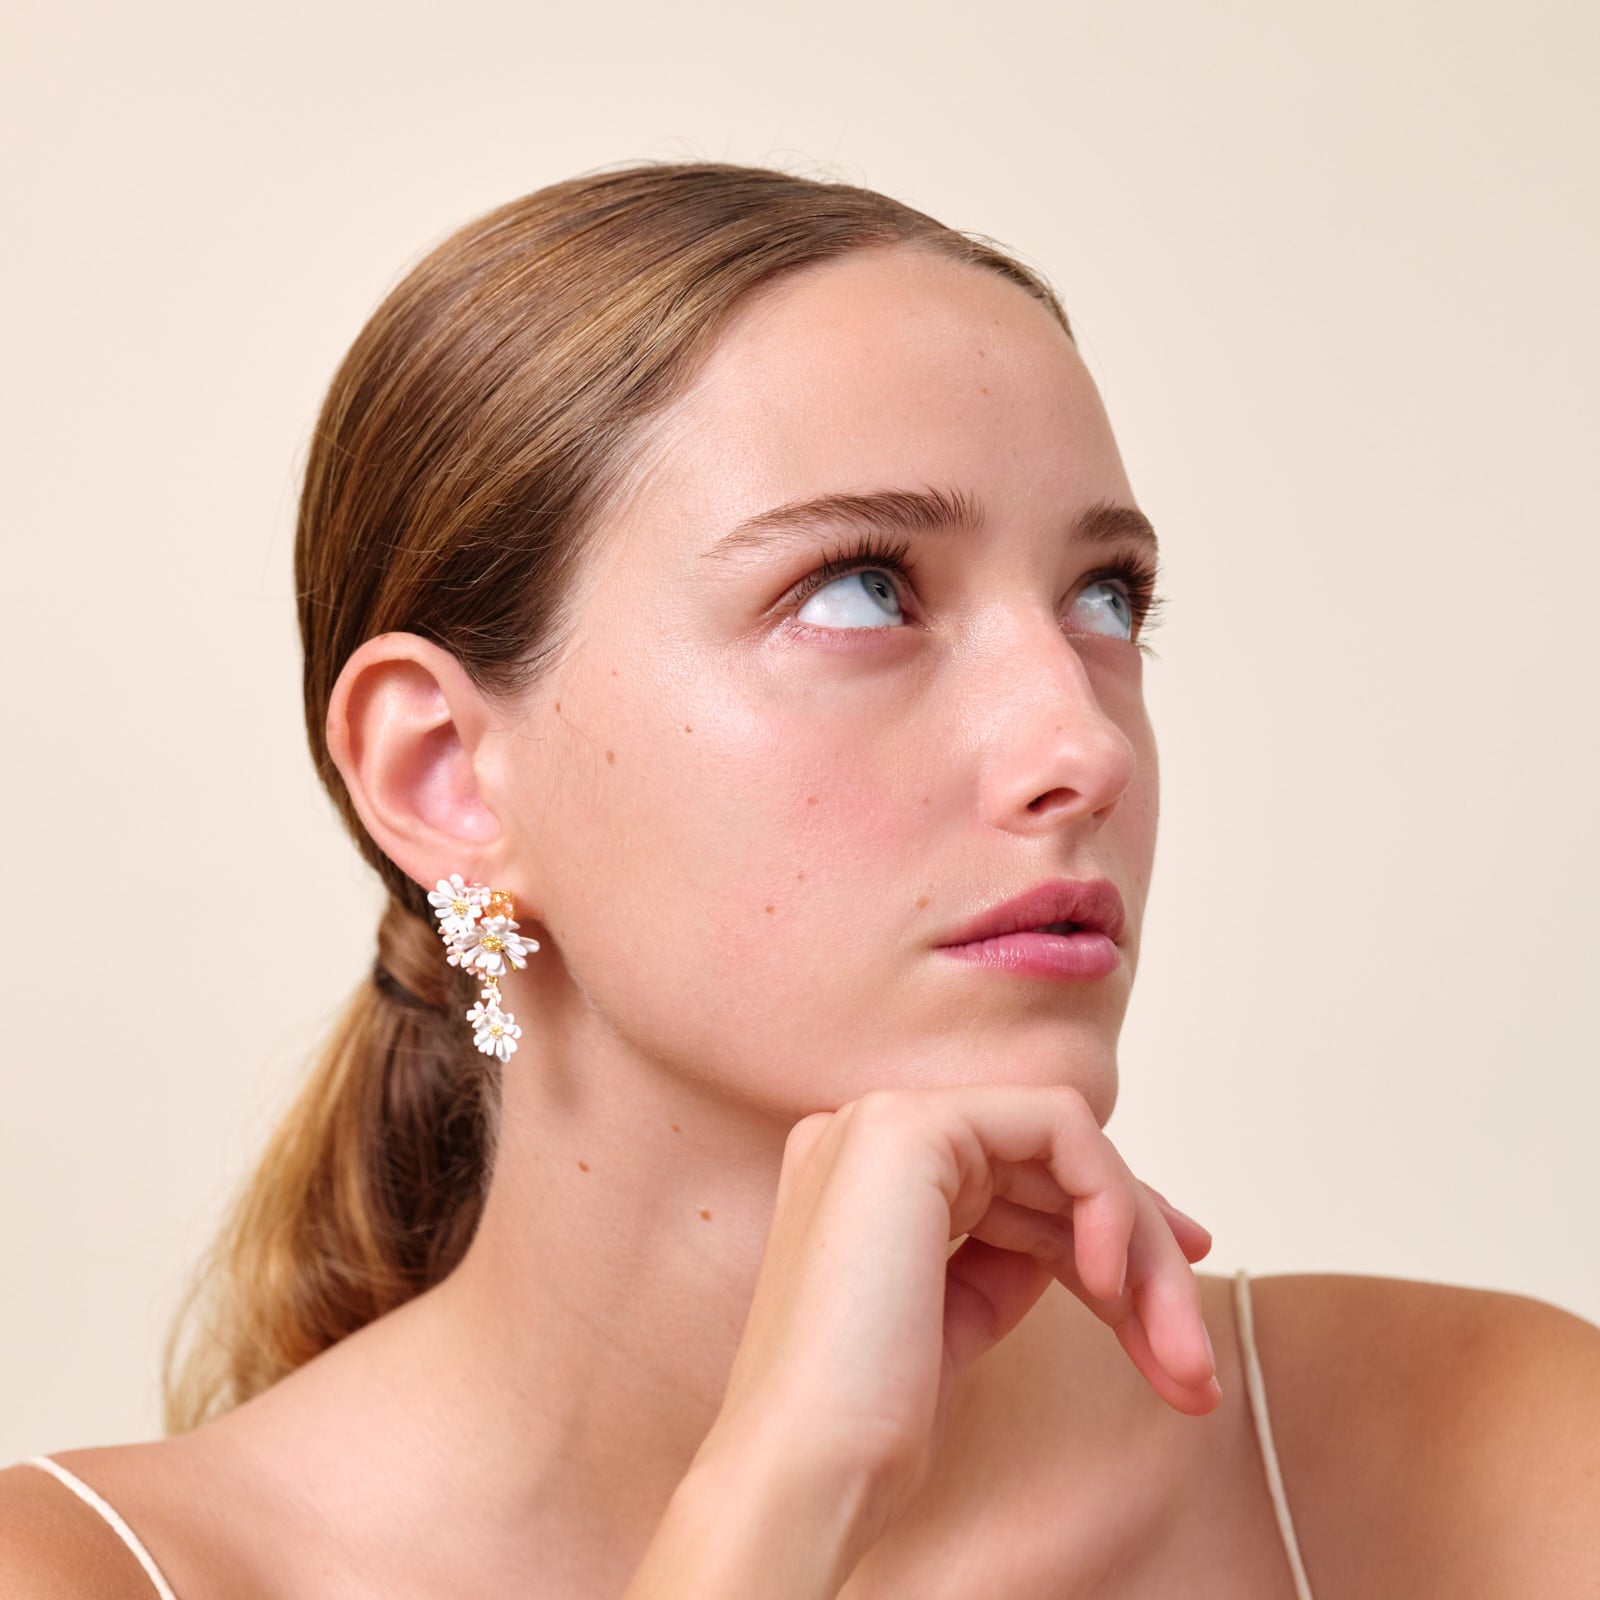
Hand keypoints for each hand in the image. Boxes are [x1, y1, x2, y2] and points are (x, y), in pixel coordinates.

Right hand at [703, 1084, 1217, 1544]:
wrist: (806, 1469)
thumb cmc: (870, 1422)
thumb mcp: (956, 1316)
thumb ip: (1006, 1254)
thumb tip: (1089, 1234)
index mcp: (862, 1172)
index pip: (1013, 1175)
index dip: (1104, 1225)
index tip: (1171, 1308)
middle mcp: (866, 1129)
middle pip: (1047, 1166)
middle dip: (1141, 1255)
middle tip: (1195, 1366)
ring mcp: (883, 1120)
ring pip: (1067, 1149)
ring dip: (1142, 1249)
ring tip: (1183, 1361)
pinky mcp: (912, 1128)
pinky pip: (1059, 1128)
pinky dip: (1110, 1200)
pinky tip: (1116, 1289)